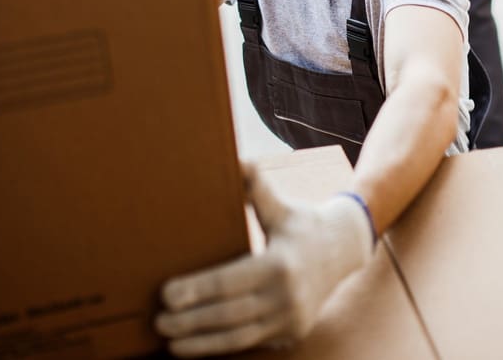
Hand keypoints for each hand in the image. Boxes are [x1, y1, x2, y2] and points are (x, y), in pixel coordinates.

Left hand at [155, 163, 374, 356]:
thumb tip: (235, 160)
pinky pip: (252, 342)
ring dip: (202, 342)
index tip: (166, 294)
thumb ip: (255, 185)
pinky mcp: (292, 332)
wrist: (344, 249)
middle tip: (159, 321)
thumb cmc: (301, 223)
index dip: (196, 290)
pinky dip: (222, 346)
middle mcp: (287, 296)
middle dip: (191, 321)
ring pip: (239, 336)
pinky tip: (197, 345)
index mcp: (280, 263)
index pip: (229, 281)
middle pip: (229, 314)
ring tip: (171, 342)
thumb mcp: (280, 204)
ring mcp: (291, 318)